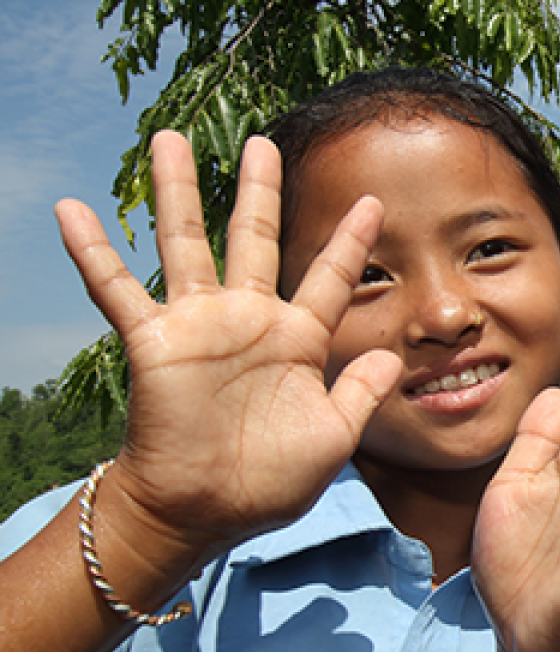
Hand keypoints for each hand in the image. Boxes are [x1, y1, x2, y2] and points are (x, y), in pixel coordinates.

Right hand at [56, 131, 401, 574]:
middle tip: (263, 141)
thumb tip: (396, 356)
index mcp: (298, 341)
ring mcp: (200, 327)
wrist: (208, 512)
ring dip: (176, 192)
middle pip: (254, 240)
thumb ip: (361, 393)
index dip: (349, 241)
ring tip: (168, 139)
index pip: (330, 279)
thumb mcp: (333, 437)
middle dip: (259, 191)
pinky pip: (116, 289)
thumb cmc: (271, 481)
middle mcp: (249, 321)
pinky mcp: (154, 344)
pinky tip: (71, 209)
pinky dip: (92, 251)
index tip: (373, 200)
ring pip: (186, 244)